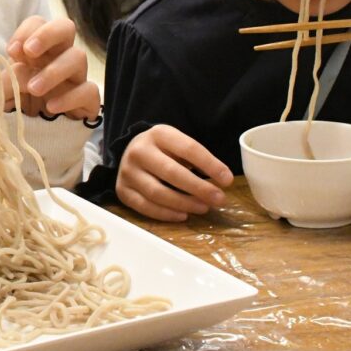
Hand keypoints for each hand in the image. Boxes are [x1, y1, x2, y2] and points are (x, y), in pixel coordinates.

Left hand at [0, 16, 100, 120]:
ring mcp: (75, 78)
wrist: (35, 145)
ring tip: (34, 89)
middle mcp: (57, 59)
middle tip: (30, 51)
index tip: (11, 51)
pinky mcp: (88, 101)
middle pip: (65, 27)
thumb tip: (11, 72)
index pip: (37, 24)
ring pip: (78, 57)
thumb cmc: (18, 112)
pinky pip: (89, 90)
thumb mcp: (1, 97)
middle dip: (49, 34)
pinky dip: (70, 97)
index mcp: (36, 52)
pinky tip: (51, 107)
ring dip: (54, 70)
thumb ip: (1, 82)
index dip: (26, 31)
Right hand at [115, 125, 232, 220]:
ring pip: (157, 193)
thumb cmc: (163, 150)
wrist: (130, 151)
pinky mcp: (122, 190)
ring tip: (204, 208)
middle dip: (199, 188)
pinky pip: (145, 207)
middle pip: (172, 172)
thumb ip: (196, 158)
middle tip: (219, 199)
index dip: (210, 165)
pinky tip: (183, 215)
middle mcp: (139, 151)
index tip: (227, 180)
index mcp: (158, 134)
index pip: (188, 149)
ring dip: (184, 203)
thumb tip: (221, 180)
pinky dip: (166, 214)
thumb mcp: (177, 144)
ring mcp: (128, 172)